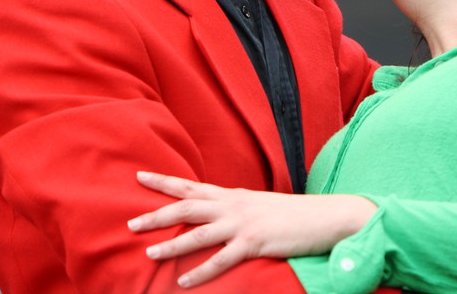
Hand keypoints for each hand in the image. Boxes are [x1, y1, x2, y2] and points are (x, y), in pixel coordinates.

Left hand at [127, 171, 377, 287]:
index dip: (164, 181)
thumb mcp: (257, 204)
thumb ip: (234, 207)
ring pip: (197, 233)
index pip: (190, 185)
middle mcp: (232, 205)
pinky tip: (183, 281)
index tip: (139, 176)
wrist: (325, 216)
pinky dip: (200, 272)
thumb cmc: (292, 214)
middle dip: (156, 214)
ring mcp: (242, 224)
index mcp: (232, 194)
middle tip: (131, 222)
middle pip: (186, 207)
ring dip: (170, 245)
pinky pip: (221, 260)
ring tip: (148, 254)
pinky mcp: (254, 243)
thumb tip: (215, 213)